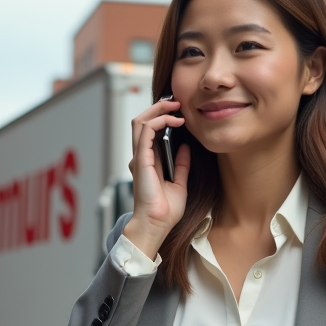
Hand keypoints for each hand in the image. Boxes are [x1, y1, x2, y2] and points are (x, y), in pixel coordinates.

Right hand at [123, 98, 190, 259]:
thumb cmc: (165, 210)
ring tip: (176, 106)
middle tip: (178, 102)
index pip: (151, 131)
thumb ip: (181, 165)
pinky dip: (159, 121)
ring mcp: (140, 157)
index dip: (163, 117)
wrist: (157, 224)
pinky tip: (174, 120)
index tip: (181, 112)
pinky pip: (145, 131)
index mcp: (149, 161)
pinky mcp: (141, 159)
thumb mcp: (180, 183)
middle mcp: (142, 156)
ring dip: (158, 109)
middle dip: (159, 107)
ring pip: (141, 121)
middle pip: (144, 121)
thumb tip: (186, 147)